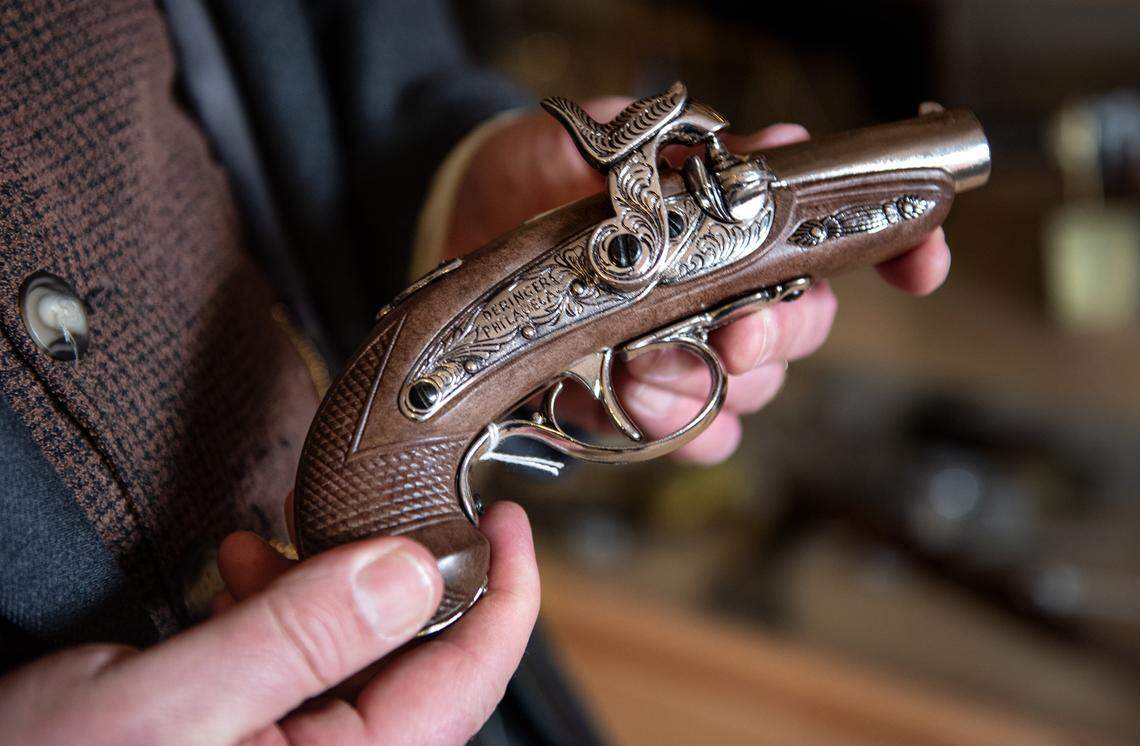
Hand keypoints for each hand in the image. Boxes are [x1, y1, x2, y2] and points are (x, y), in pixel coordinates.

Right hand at [0, 501, 537, 744]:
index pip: (466, 680)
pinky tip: (247, 573)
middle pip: (419, 664)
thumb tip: (413, 569)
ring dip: (333, 587)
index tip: (508, 522)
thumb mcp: (177, 700)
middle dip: (407, 575)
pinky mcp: (252, 741)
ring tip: (288, 538)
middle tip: (397, 507)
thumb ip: (301, 637)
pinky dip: (284, 611)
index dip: (506, 593)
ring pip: (358, 658)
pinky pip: (302, 669)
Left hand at [445, 100, 950, 463]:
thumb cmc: (533, 175)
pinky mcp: (635, 401)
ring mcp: (684, 351)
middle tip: (744, 331)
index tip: (922, 263)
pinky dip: (685, 433)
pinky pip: (695, 437)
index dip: (891, 253)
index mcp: (730, 228)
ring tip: (650, 365)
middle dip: (782, 336)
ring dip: (715, 386)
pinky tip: (652, 414)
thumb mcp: (594, 144)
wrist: (459, 223)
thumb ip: (674, 149)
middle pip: (801, 332)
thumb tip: (775, 141)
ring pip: (752, 391)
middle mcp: (724, 294)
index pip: (834, 244)